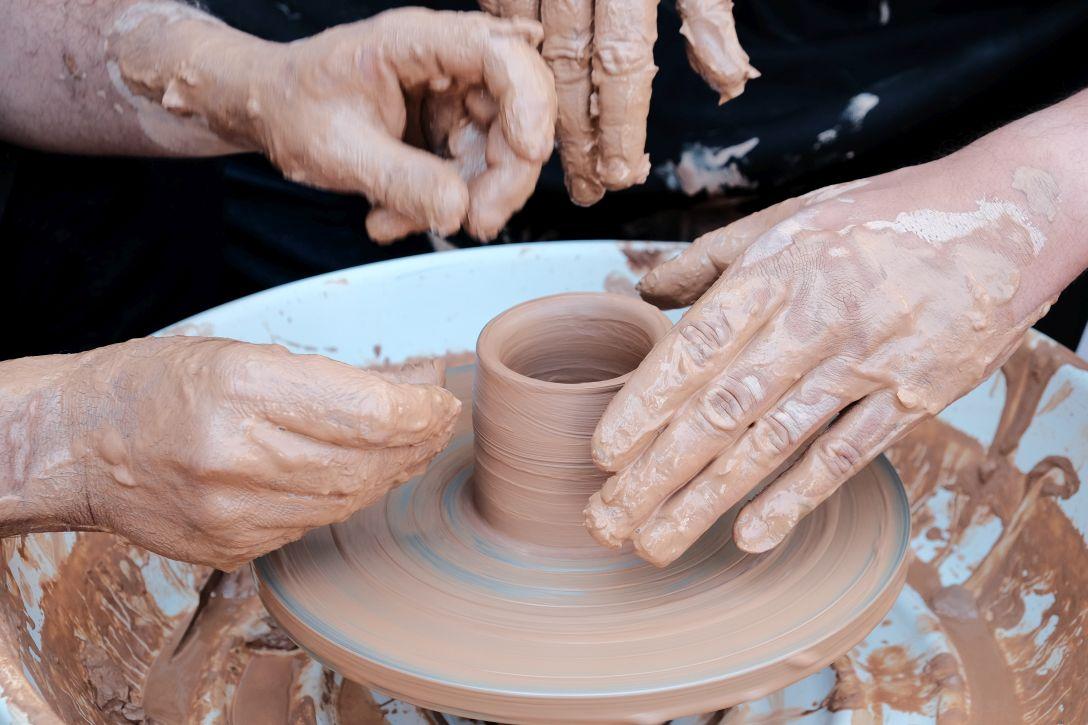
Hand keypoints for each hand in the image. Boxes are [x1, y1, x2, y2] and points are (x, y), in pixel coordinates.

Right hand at [9, 337, 459, 569]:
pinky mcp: (228, 548)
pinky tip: (350, 475)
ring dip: (387, 474)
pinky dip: (340, 499)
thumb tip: (415, 384)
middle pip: (368, 462)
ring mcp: (232, 512)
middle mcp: (238, 456)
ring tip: (404, 447)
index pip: (370, 412)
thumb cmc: (157, 385)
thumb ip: (334, 377)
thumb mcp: (246, 354)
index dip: (422, 412)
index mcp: (244, 389)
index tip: (444, 403)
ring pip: (347, 500)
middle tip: (435, 424)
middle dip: (415, 443)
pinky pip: (311, 526)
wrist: (76, 443)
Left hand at [112, 7, 555, 241]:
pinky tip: (395, 215)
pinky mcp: (447, 128)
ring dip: (468, 198)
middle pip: (515, 109)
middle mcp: (444, 62)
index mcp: (417, 41)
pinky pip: (472, 171)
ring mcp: (450, 96)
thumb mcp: (340, 150)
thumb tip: (457, 210)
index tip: (529, 152)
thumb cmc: (294, 107)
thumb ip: (402, 180)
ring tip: (401, 218)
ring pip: (501, 148)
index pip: (501, 53)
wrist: (270, 111)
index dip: (529, 101)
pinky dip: (443, 203)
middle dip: (505, 174)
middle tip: (477, 221)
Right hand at [480, 0, 757, 203]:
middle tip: (589, 191)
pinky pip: (503, 20)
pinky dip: (512, 61)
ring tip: (552, 163)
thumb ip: (708, 13)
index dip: (622, 127)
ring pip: (531, 54)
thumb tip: (729, 82)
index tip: (623, 174)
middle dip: (580, 140)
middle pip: (573, 73)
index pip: (622, 67)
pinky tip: (521, 96)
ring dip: (542, 114)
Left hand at [586, 160, 1058, 564]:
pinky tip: (750, 537)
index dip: (645, 404)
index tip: (604, 452)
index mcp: (776, 272)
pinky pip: (844, 454)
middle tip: (608, 520)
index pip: (696, 347)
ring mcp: (864, 363)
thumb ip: (711, 259)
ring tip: (657, 543)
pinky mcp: (911, 397)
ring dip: (708, 500)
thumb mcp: (791, 218)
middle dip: (658, 471)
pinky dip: (796, 498)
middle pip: (722, 408)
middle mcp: (813, 320)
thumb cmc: (884, 216)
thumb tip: (642, 287)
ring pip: (772, 442)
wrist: (1004, 216)